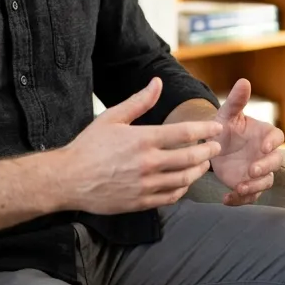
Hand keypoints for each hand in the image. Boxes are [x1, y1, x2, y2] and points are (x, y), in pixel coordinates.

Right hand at [57, 78, 223, 213]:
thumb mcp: (112, 118)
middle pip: (190, 158)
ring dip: (198, 171)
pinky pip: (170, 197)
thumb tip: (157, 82)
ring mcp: (145, 185)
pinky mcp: (140, 202)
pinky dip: (182, 189)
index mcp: (143, 139)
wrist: (68, 179)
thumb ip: (139, 101)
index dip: (205, 130)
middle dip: (208, 151)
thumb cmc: (88, 146)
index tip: (216, 128)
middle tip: (216, 147)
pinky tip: (184, 182)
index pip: (185, 133)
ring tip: (203, 164)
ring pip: (184, 179)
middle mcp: (147, 163)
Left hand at [209, 78, 284, 205]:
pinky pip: (250, 196)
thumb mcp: (227, 114)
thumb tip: (244, 81)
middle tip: (250, 170)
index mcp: (264, 135)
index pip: (277, 138)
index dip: (272, 143)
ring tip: (239, 188)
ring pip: (265, 182)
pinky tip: (227, 198)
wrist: (213, 147)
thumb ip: (237, 100)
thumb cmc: (224, 127)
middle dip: (265, 167)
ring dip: (254, 186)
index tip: (262, 147)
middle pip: (276, 163)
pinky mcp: (248, 185)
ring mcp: (258, 171)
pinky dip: (240, 200)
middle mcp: (265, 154)